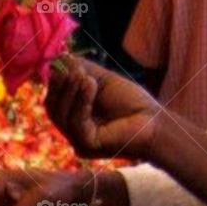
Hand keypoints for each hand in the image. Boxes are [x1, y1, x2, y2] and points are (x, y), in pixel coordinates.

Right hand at [45, 57, 161, 160]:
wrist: (154, 122)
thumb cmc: (132, 103)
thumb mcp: (102, 81)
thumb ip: (82, 71)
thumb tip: (60, 59)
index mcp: (75, 119)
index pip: (53, 102)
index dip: (54, 82)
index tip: (61, 63)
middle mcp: (73, 133)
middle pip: (52, 110)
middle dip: (60, 87)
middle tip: (74, 69)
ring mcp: (79, 142)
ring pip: (61, 117)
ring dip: (70, 91)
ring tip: (85, 76)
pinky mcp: (87, 146)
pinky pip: (75, 123)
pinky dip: (81, 101)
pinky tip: (91, 85)